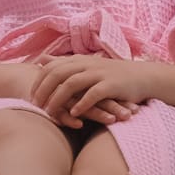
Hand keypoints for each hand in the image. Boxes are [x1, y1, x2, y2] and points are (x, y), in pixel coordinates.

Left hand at [30, 54, 146, 127]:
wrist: (144, 77)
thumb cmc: (114, 75)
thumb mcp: (87, 66)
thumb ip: (64, 63)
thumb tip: (41, 60)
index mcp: (81, 60)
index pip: (53, 66)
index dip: (39, 80)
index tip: (30, 95)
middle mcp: (88, 64)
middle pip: (59, 73)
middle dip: (44, 89)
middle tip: (35, 105)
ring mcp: (100, 74)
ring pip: (72, 83)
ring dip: (59, 98)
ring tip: (50, 112)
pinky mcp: (112, 85)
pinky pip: (93, 94)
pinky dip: (82, 104)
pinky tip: (74, 114)